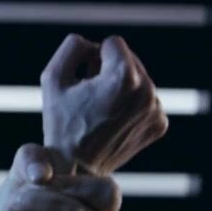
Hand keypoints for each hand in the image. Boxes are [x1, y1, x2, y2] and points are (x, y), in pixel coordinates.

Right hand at [40, 35, 168, 174]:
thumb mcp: (52, 77)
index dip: (93, 57)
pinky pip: (146, 99)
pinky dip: (130, 106)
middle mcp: (147, 91)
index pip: (113, 43)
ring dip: (121, 87)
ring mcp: (156, 109)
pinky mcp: (159, 123)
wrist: (77, 168)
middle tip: (90, 95)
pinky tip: (113, 120)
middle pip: (130, 59)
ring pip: (139, 79)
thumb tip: (93, 44)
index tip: (85, 78)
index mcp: (124, 77)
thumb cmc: (62, 122)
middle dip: (110, 70)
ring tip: (100, 109)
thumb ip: (72, 47)